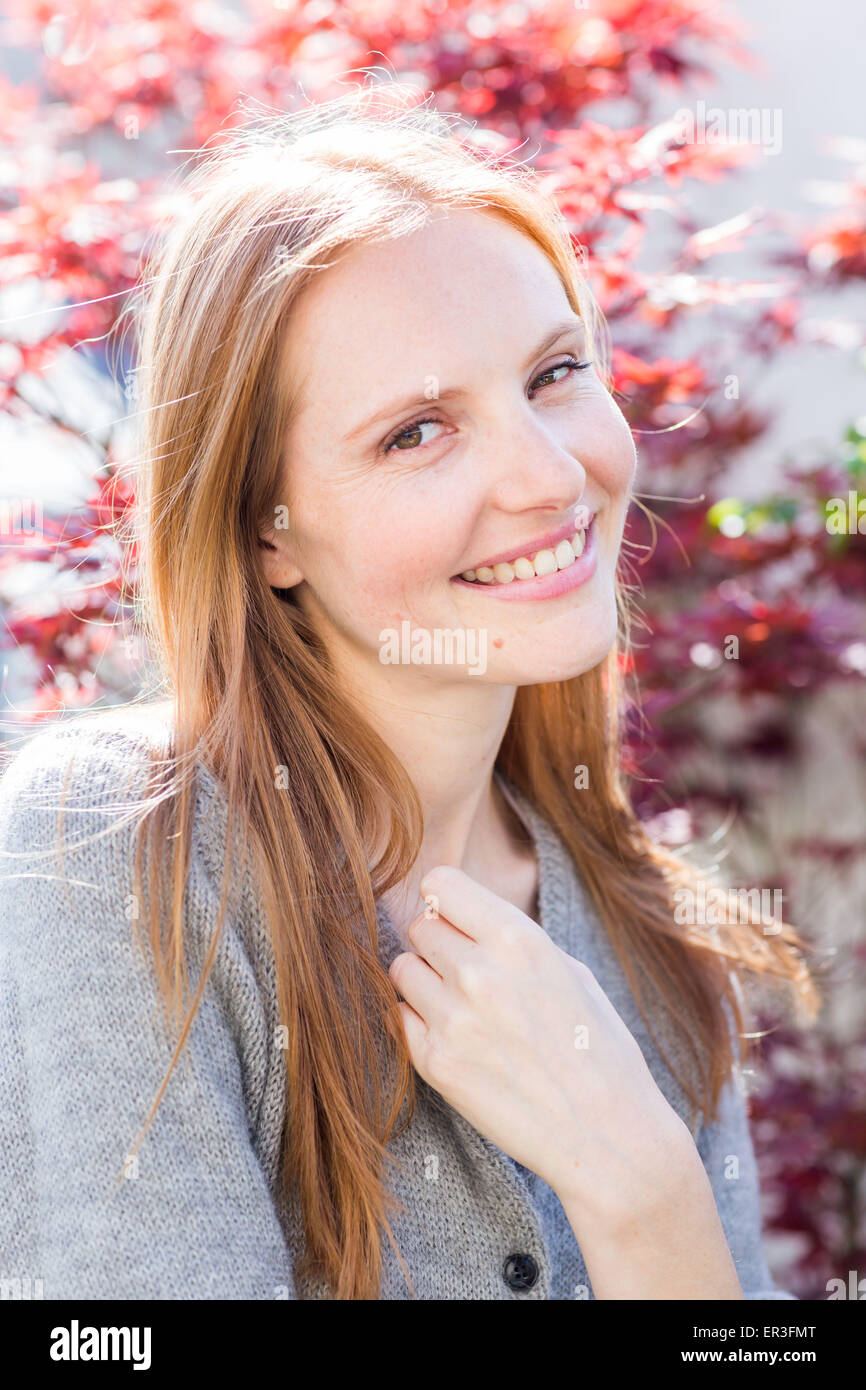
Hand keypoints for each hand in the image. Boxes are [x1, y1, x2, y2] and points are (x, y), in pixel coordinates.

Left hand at [388, 864, 696, 1234]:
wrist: (608, 1136)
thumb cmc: (598, 1049)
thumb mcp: (570, 971)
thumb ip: (513, 940)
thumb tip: (464, 918)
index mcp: (520, 940)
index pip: (440, 884)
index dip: (446, 899)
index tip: (455, 915)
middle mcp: (479, 972)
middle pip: (419, 926)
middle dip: (439, 942)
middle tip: (465, 969)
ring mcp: (453, 1019)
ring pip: (402, 969)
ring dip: (425, 980)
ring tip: (460, 1004)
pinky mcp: (435, 1064)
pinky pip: (399, 1017)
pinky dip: (419, 1021)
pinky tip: (455, 1036)